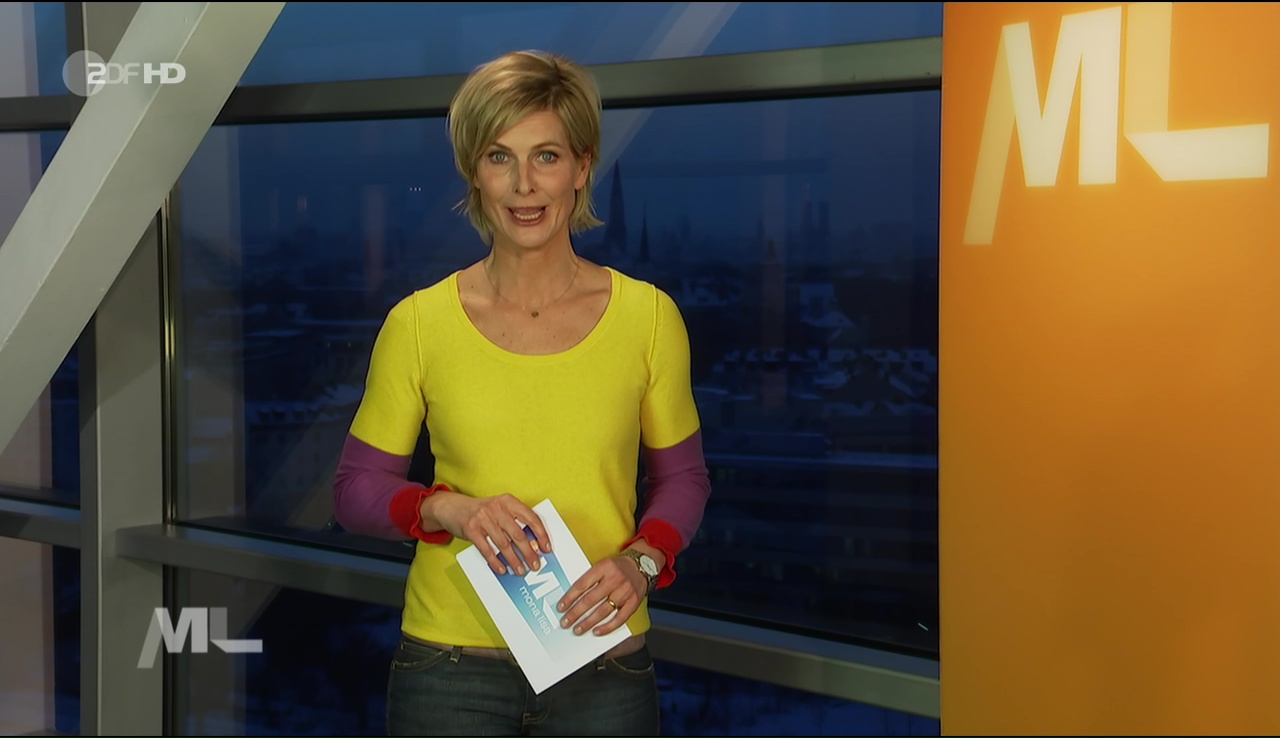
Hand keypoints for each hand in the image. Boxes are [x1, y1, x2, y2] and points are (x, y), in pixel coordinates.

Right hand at [422, 491, 551, 575]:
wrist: (452, 507)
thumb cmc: (482, 512)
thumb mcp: (499, 509)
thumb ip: (514, 521)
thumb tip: (533, 544)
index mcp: (508, 501)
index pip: (531, 517)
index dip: (541, 534)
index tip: (546, 548)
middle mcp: (497, 507)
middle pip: (518, 534)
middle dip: (528, 552)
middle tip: (535, 565)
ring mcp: (483, 518)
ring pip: (503, 544)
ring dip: (514, 560)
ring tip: (520, 571)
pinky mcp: (471, 529)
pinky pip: (486, 549)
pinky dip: (495, 561)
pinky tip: (502, 569)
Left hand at [556, 554, 647, 635]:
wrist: (643, 565)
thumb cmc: (618, 567)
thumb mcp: (603, 565)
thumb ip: (590, 578)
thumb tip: (572, 598)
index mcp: (604, 567)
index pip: (582, 584)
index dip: (570, 597)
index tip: (561, 607)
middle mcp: (615, 579)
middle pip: (591, 599)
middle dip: (575, 613)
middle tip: (565, 622)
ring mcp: (625, 591)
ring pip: (603, 610)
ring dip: (588, 622)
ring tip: (578, 629)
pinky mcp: (634, 602)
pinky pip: (619, 618)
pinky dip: (607, 627)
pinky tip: (597, 631)